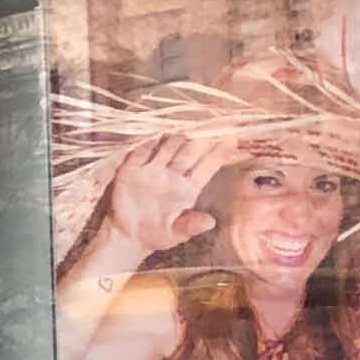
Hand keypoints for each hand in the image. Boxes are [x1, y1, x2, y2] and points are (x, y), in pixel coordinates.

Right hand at [91, 134, 218, 250]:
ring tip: (184, 131)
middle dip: (201, 139)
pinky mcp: (132, 169)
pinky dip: (146, 144)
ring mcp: (153, 169)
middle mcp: (173, 174)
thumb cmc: (156, 235)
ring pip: (167, 148)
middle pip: (189, 152)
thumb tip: (210, 222)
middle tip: (213, 123)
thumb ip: (190, 226)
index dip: (218, 154)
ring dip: (175, 139)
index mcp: (188, 189)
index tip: (232, 140)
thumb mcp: (174, 234)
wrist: (127, 235)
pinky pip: (140, 152)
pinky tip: (153, 137)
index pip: (206, 167)